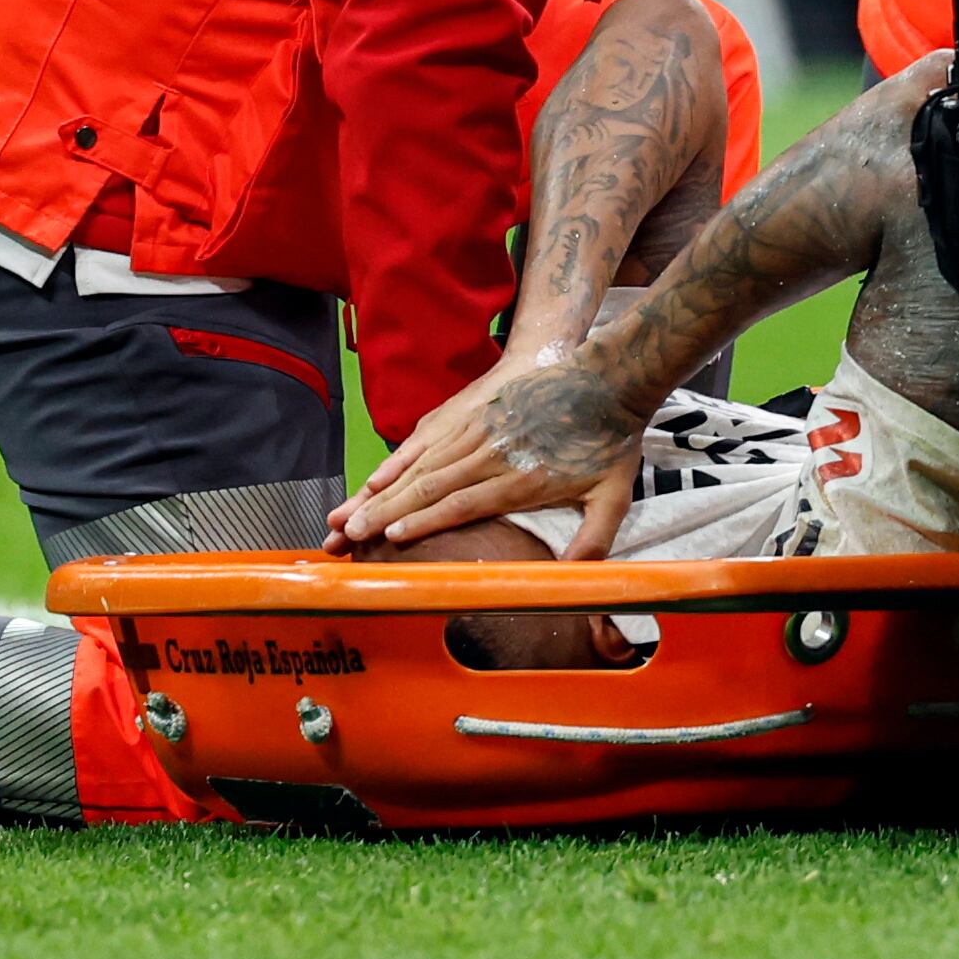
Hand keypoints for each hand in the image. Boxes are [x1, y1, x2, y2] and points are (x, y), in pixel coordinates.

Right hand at [332, 347, 645, 555]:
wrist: (602, 375)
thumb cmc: (606, 440)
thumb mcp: (613, 497)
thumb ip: (593, 542)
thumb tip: (574, 583)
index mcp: (518, 478)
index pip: (462, 503)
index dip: (424, 521)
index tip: (391, 536)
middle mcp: (488, 453)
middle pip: (427, 487)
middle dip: (382, 513)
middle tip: (345, 537)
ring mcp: (474, 429)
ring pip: (418, 466)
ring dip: (378, 493)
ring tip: (344, 516)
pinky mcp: (468, 413)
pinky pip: (423, 441)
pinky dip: (395, 462)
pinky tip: (372, 479)